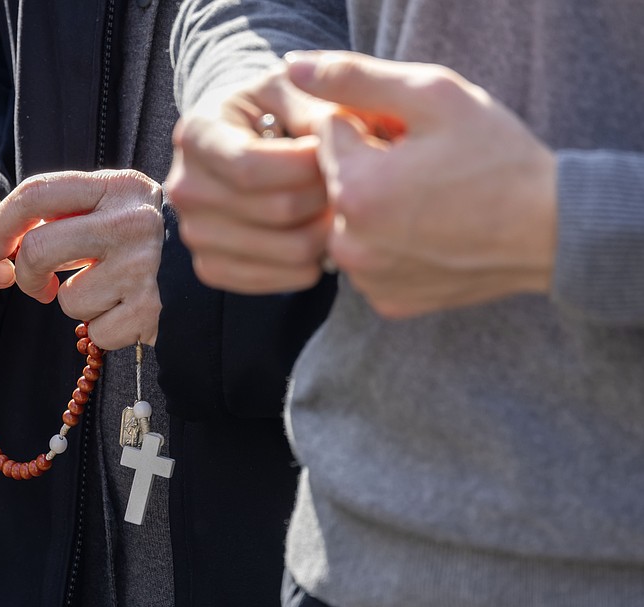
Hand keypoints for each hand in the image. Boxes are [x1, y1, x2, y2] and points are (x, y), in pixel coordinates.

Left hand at [0, 169, 162, 348]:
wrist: (202, 275)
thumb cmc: (141, 241)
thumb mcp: (111, 206)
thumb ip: (65, 211)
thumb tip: (5, 236)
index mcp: (116, 186)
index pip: (36, 192)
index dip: (3, 223)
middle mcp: (131, 221)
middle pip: (39, 248)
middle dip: (26, 275)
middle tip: (36, 284)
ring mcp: (142, 266)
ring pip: (67, 298)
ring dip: (75, 304)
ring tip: (105, 292)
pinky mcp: (150, 308)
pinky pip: (96, 330)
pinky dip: (103, 329)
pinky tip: (123, 312)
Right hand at [165, 66, 334, 293]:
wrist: (237, 142)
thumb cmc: (267, 110)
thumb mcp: (287, 87)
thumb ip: (314, 98)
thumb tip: (334, 132)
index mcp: (195, 134)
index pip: (251, 166)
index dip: (306, 165)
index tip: (334, 151)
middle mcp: (184, 187)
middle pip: (276, 210)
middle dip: (326, 196)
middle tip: (348, 182)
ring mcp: (193, 233)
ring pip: (285, 249)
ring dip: (325, 232)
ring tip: (335, 208)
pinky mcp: (210, 267)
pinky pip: (272, 281)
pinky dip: (308, 265)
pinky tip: (315, 238)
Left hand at [286, 51, 556, 317]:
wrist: (552, 232)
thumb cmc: (497, 158)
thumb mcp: (433, 97)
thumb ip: (355, 78)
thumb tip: (292, 67)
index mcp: (353, 189)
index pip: (328, 133)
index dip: (370, 124)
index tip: (412, 135)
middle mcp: (348, 242)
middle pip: (334, 182)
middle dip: (368, 166)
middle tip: (425, 167)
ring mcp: (366, 278)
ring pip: (350, 222)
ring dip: (376, 207)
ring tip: (430, 201)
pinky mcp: (387, 302)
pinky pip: (372, 260)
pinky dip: (391, 245)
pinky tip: (430, 235)